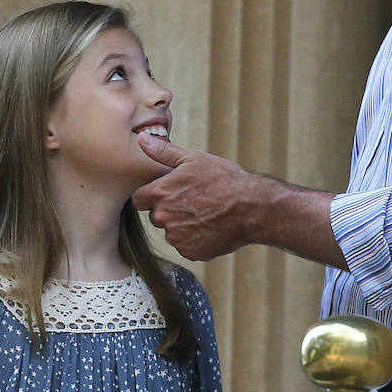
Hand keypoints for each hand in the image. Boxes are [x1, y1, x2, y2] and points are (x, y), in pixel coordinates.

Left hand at [133, 132, 256, 259]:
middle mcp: (164, 217)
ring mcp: (177, 237)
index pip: (139, 199)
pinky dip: (195, 239)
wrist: (251, 207)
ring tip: (205, 213)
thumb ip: (162, 152)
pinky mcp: (190, 252)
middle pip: (156, 216)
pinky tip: (211, 226)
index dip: (152, 195)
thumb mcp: (193, 159)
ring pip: (171, 231)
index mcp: (161, 193)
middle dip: (169, 209)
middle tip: (193, 201)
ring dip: (182, 225)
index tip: (168, 192)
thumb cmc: (224, 179)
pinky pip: (186, 245)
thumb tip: (142, 139)